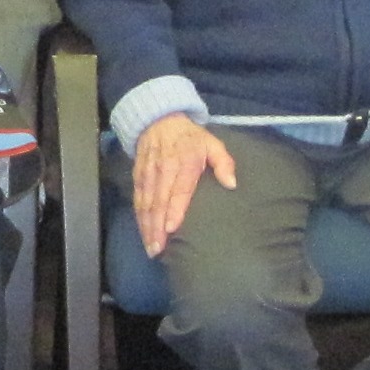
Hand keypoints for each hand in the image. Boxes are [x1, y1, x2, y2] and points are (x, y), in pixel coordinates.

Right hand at [131, 112, 238, 256]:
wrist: (159, 121)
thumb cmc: (191, 138)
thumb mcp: (212, 144)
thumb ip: (223, 162)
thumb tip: (232, 184)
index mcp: (185, 163)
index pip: (178, 190)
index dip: (173, 209)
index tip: (171, 228)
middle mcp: (164, 170)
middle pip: (158, 202)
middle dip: (156, 227)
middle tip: (158, 249)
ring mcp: (149, 174)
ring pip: (145, 203)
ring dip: (146, 226)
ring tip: (151, 247)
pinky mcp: (138, 176)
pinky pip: (137, 199)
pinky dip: (139, 217)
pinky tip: (143, 233)